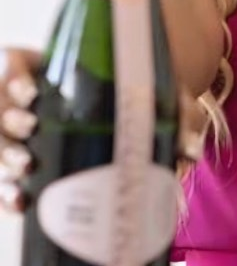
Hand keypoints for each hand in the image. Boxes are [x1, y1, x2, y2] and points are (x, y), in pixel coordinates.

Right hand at [0, 45, 206, 213]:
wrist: (142, 125)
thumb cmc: (147, 102)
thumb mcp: (163, 98)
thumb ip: (178, 114)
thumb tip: (188, 150)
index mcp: (52, 70)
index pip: (12, 63)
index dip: (13, 76)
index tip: (32, 92)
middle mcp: (32, 102)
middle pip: (0, 106)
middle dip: (9, 119)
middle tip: (30, 127)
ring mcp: (27, 135)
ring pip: (0, 143)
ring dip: (5, 155)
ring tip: (26, 166)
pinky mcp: (32, 166)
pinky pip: (7, 180)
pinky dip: (9, 192)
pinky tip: (20, 202)